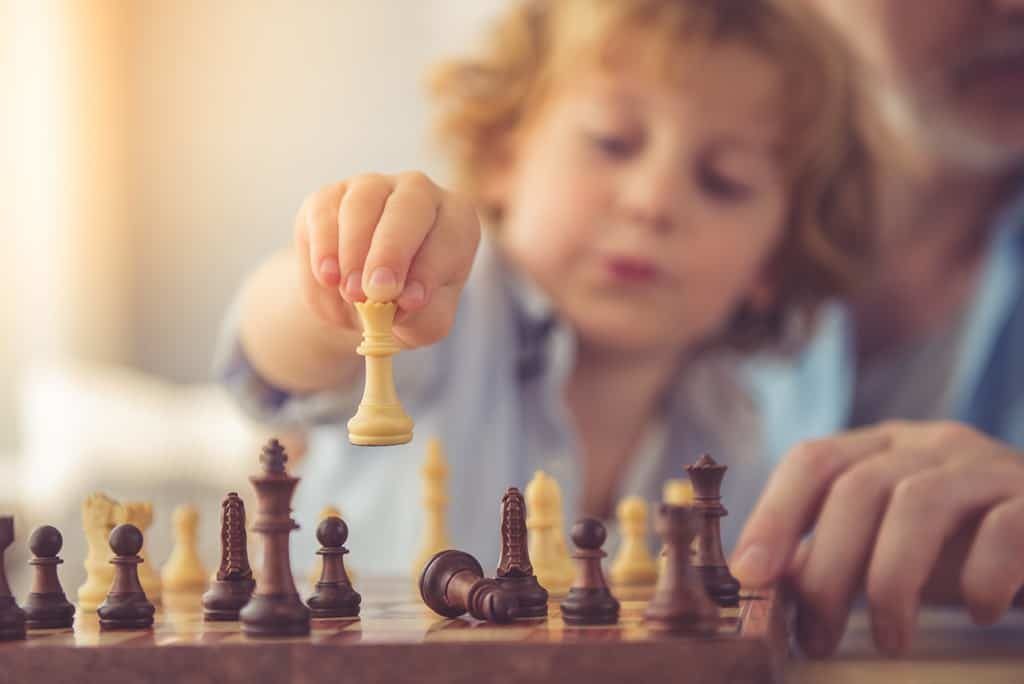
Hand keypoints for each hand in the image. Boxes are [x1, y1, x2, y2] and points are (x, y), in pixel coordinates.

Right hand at [293, 172, 479, 346]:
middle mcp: (419, 192)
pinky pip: (325, 213)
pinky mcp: (330, 196)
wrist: (358, 302)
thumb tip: (400, 303)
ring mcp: (372, 187)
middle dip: (391, 251)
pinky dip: (325, 249)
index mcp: (456, 219)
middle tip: (374, 292)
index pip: (451, 235)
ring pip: (362, 204)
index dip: (430, 268)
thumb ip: (422, 316)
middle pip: (409, 204)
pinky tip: (328, 278)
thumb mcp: (425, 323)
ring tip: (351, 294)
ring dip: (354, 252)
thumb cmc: (405, 307)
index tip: (411, 302)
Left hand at [731, 420, 1023, 656]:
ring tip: (889, 641)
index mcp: (881, 448)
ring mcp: (988, 466)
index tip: (748, 574)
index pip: (812, 461)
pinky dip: (981, 577)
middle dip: (827, 570)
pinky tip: (977, 612)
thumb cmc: (962, 548)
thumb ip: (828, 554)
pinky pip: (1003, 529)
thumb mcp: (887, 544)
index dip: (773, 514)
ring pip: (918, 502)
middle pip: (856, 488)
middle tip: (818, 637)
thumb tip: (758, 582)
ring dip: (890, 580)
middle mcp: (931, 445)